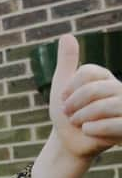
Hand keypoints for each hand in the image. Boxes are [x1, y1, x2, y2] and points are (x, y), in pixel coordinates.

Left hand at [50, 34, 121, 160]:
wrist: (69, 142)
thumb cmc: (67, 113)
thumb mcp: (62, 86)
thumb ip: (66, 62)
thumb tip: (66, 35)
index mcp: (104, 77)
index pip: (88, 72)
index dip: (69, 88)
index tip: (63, 100)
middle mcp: (118, 90)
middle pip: (94, 89)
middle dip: (74, 105)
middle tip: (68, 114)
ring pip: (105, 106)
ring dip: (82, 116)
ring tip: (77, 123)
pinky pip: (115, 124)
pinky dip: (94, 128)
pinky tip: (86, 131)